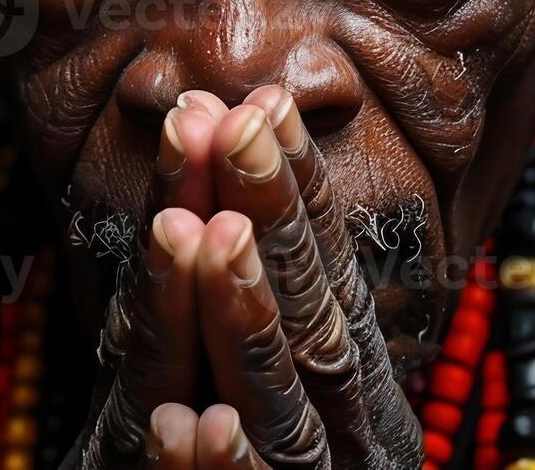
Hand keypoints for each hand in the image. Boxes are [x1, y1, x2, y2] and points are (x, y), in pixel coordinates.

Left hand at [190, 86, 421, 467]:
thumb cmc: (278, 469)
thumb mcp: (268, 377)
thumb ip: (267, 298)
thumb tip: (225, 164)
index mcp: (344, 379)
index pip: (322, 268)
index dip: (296, 187)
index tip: (262, 101)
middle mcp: (344, 428)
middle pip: (309, 312)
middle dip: (272, 215)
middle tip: (238, 124)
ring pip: (281, 403)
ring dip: (243, 320)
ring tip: (209, 240)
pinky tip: (190, 426)